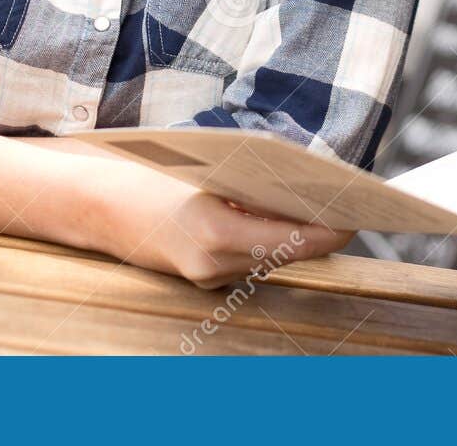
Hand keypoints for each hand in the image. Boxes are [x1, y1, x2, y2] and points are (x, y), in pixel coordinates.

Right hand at [73, 156, 353, 288]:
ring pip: (271, 260)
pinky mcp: (203, 279)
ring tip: (323, 211)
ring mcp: (208, 276)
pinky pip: (250, 261)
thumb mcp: (209, 177)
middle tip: (349, 209)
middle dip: (318, 232)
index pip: (293, 240)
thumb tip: (306, 193)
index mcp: (218, 233)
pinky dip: (268, 242)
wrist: (101, 206)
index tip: (355, 216)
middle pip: (287, 253)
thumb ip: (255, 190)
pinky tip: (281, 220)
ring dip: (295, 238)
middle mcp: (215, 263)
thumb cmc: (153, 178)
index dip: (329, 230)